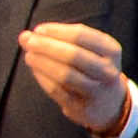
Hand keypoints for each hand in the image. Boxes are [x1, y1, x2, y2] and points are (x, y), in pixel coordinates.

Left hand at [19, 21, 133, 133]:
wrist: (110, 103)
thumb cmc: (92, 68)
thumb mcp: (90, 50)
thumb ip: (61, 39)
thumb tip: (26, 36)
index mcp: (111, 50)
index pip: (81, 35)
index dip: (56, 31)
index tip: (38, 30)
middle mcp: (108, 71)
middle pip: (74, 55)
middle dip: (46, 46)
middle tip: (28, 41)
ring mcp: (96, 91)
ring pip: (65, 75)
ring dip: (42, 63)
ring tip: (29, 56)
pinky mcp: (82, 107)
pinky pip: (57, 91)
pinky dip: (42, 78)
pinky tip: (36, 70)